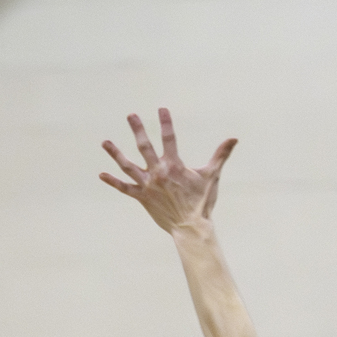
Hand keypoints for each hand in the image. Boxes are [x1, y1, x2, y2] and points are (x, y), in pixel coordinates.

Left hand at [100, 108, 236, 233]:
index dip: (165, 123)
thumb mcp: (212, 176)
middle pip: (144, 147)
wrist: (191, 228)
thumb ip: (220, 155)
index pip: (169, 138)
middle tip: (130, 115)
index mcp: (174, 166)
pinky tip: (102, 174)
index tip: (161, 109)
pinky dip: (113, 182)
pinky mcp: (142, 198)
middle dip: (138, 130)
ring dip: (116, 153)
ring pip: (128, 166)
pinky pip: (124, 188)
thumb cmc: (202, 202)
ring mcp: (148, 186)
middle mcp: (158, 173)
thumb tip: (234, 138)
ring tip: (105, 142)